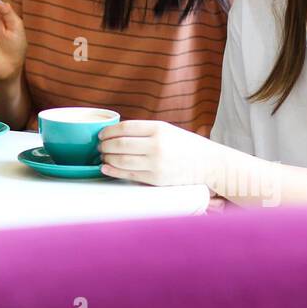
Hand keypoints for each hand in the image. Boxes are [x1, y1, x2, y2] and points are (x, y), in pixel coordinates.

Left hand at [97, 119, 220, 185]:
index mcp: (159, 128)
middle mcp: (157, 145)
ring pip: (121, 160)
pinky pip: (129, 175)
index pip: (125, 127)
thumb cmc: (184, 145)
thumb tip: (114, 133)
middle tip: (99, 146)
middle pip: (120, 144)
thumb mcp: (166, 129)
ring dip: (107, 158)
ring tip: (103, 156)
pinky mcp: (156, 179)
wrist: (207, 163)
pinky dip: (114, 171)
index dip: (109, 131)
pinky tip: (106, 167)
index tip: (101, 134)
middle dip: (104, 145)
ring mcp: (157, 164)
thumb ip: (143, 130)